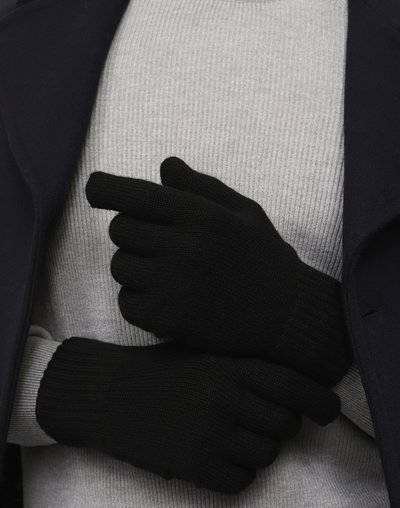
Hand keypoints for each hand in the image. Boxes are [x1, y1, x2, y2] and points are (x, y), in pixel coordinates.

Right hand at [36, 340, 339, 493]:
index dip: (320, 401)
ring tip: (228, 441)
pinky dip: (235, 476)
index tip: (329, 411)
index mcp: (228, 367)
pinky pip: (240, 482)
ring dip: (256, 452)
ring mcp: (209, 433)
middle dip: (278, 428)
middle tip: (255, 424)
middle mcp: (224, 398)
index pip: (293, 386)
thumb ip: (242, 369)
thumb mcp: (200, 355)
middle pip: (285, 425)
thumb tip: (290, 396)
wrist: (105, 393)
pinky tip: (215, 462)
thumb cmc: (154, 371)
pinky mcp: (191, 466)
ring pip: (266, 455)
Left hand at [86, 158, 351, 385]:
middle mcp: (182, 248)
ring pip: (119, 266)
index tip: (95, 190)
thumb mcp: (243, 212)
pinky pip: (126, 303)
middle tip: (156, 243)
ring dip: (134, 267)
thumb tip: (165, 165)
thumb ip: (202, 187)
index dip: (104, 188)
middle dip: (131, 232)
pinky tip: (163, 298)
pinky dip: (137, 300)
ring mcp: (172, 286)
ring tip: (164, 273)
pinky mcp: (167, 320)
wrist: (285, 316)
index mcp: (200, 216)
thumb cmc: (264, 259)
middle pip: (120, 230)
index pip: (133, 195)